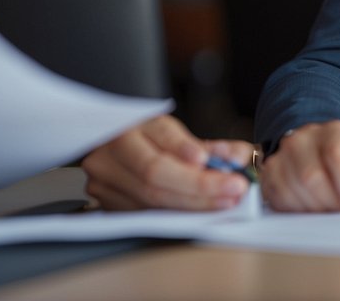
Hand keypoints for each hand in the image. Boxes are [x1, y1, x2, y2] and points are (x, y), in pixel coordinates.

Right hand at [81, 114, 253, 209]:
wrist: (109, 148)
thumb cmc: (145, 138)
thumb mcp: (173, 132)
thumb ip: (206, 145)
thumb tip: (235, 157)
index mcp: (129, 124)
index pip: (159, 137)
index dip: (183, 149)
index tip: (208, 161)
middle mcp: (110, 152)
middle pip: (154, 175)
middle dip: (199, 186)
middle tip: (233, 188)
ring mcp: (104, 180)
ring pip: (151, 200)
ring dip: (193, 204)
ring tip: (224, 200)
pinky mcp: (106, 203)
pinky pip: (146, 214)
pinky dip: (176, 214)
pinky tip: (199, 210)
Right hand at [259, 120, 339, 212]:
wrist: (319, 154)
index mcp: (335, 132)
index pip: (338, 154)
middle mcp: (305, 137)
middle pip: (312, 175)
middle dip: (329, 202)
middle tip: (339, 211)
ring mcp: (284, 152)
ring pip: (294, 188)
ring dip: (313, 208)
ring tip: (325, 208)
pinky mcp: (270, 170)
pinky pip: (279, 195)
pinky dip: (296, 208)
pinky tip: (308, 206)